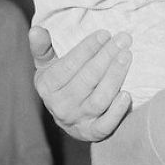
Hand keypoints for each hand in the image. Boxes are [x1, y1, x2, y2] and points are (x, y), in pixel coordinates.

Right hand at [28, 25, 132, 141]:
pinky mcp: (92, 133)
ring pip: (99, 98)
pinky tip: (127, 94)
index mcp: (47, 86)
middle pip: (87, 79)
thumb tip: (36, 30)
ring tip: (127, 56)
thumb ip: (43, 48)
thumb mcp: (48, 66)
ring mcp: (77, 121)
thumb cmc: (62, 82)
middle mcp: (60, 105)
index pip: (69, 65)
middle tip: (124, 39)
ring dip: (115, 77)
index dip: (88, 48)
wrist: (69, 117)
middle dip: (106, 57)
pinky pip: (105, 125)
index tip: (105, 33)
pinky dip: (117, 111)